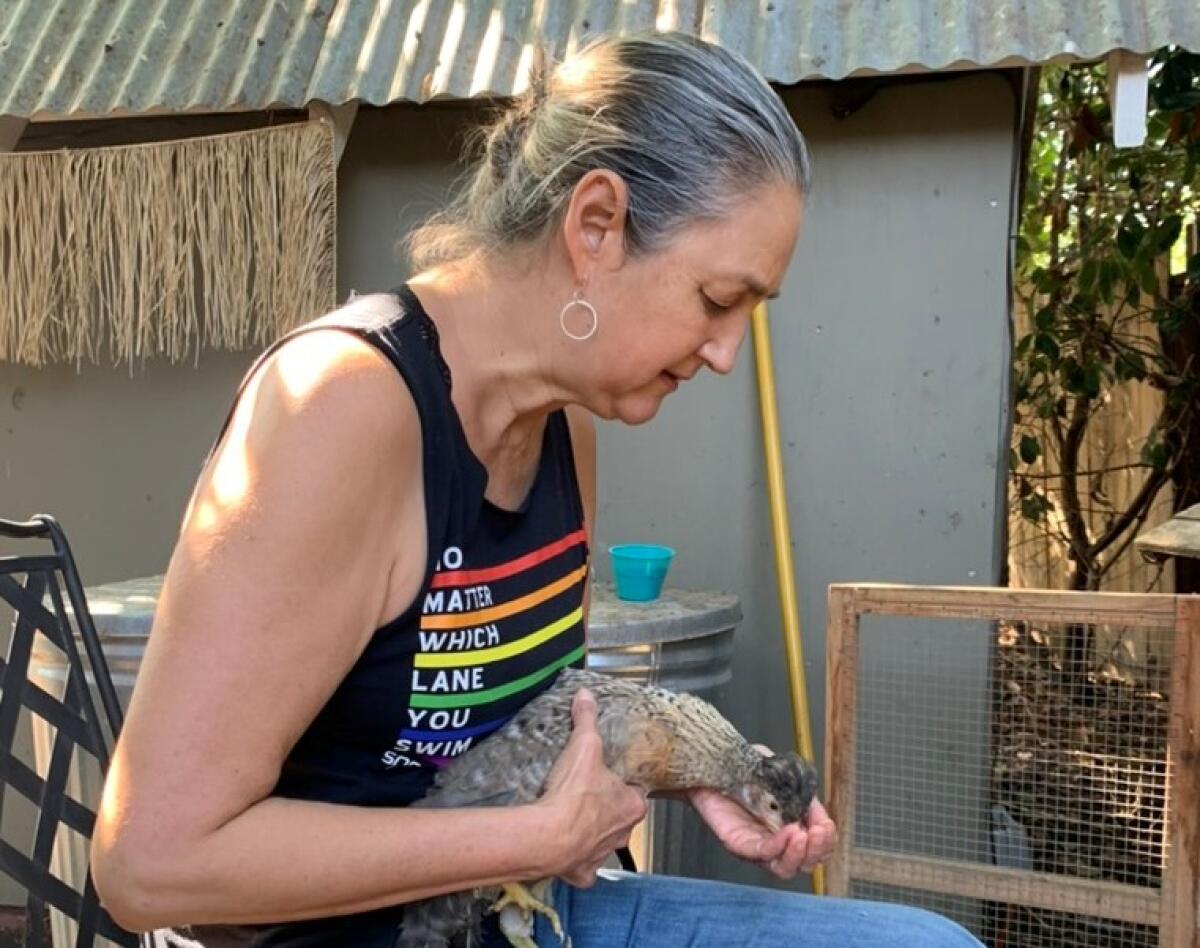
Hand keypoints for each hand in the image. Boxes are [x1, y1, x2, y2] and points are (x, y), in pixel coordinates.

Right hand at [537, 689, 646, 887]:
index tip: (605, 777)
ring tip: (568, 815)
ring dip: (589, 832)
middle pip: (619, 818)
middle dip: (605, 809)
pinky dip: (572, 858)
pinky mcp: (582, 872)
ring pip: (602, 842)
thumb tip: (586, 696)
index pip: (634, 792)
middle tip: (583, 794)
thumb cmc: (573, 795)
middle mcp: (623, 833)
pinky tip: (560, 843)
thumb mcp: (584, 745)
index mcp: (632, 805)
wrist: (548, 836)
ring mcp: (602, 854)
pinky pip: (581, 866)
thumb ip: (587, 719)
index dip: (621, 784)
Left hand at [688, 746, 835, 879]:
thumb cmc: (741, 768)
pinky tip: (789, 832)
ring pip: (784, 868)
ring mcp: (756, 845)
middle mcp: (775, 841)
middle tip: (820, 832)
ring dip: (800, 854)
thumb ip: (796, 783)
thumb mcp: (777, 770)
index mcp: (790, 825)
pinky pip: (761, 853)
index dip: (826, 839)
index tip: (826, 825)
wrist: (708, 764)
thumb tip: (812, 802)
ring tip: (804, 835)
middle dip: (818, 850)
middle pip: (805, 863)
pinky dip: (778, 845)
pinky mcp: (737, 843)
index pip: (816, 846)